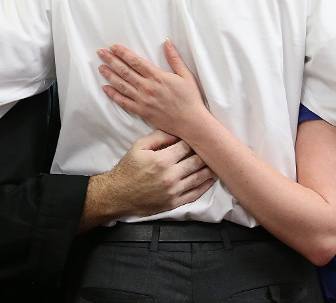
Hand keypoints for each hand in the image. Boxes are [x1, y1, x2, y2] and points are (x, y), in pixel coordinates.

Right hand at [79, 129, 214, 229]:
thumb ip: (158, 136)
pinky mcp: (174, 203)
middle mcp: (170, 176)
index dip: (193, 140)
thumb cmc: (128, 168)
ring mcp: (173, 191)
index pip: (186, 146)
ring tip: (217, 161)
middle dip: (205, 153)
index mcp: (162, 160)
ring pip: (199, 177)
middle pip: (196, 161)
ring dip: (210, 169)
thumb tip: (177, 131)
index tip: (198, 137)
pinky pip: (195, 194)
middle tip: (212, 147)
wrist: (118, 194)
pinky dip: (205, 186)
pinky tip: (211, 179)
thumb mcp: (139, 146)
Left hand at [97, 39, 205, 139]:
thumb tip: (167, 41)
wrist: (191, 122)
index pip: (135, 61)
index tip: (113, 46)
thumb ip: (174, 57)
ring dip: (109, 75)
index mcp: (158, 76)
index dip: (123, 53)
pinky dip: (113, 95)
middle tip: (100, 52)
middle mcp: (147, 87)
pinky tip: (105, 88)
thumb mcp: (186, 75)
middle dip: (111, 60)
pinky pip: (124, 102)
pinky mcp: (142, 111)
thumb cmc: (190, 98)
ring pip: (122, 85)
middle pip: (125, 71)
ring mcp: (143, 100)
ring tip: (100, 67)